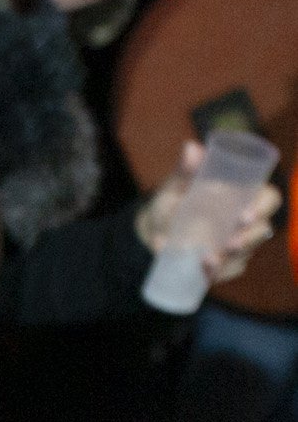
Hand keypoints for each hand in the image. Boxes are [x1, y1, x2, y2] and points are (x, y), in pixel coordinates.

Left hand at [134, 138, 283, 283]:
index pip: (267, 199)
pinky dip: (216, 273)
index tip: (245, 215)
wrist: (153, 231)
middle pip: (262, 229)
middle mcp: (245, 221)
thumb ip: (185, 170)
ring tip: (207, 261)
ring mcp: (238, 244)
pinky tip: (202, 273)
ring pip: (246, 253)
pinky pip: (227, 271)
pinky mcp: (225, 263)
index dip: (262, 207)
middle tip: (230, 244)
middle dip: (249, 238)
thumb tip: (191, 148)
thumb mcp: (176, 186)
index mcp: (242, 196)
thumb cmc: (172, 201)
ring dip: (230, 258)